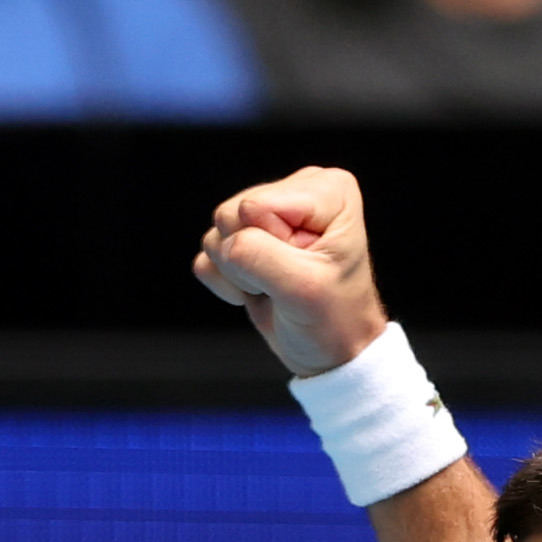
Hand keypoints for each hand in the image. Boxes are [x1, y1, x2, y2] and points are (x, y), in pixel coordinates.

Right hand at [194, 162, 386, 375]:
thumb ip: (258, 257)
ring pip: (215, 236)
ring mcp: (267, 213)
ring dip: (238, 274)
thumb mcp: (304, 289)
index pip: (255, 206)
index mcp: (327, 189)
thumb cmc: (335, 319)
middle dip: (249, 259)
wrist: (330, 352)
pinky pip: (207, 255)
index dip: (271, 247)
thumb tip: (223, 244)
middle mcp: (297, 191)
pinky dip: (226, 282)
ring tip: (276, 286)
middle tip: (284, 280)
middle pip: (230, 215)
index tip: (301, 269)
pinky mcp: (243, 237)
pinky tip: (260, 288)